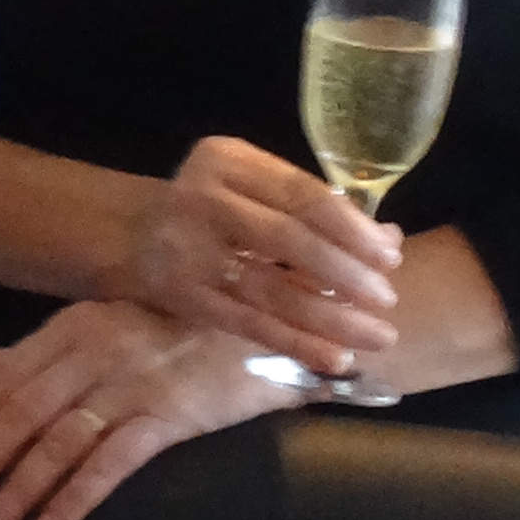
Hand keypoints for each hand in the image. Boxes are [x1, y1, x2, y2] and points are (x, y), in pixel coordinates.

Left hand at [0, 295, 305, 519]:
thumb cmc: (176, 327)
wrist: (265, 323)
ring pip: (58, 440)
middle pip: (21, 412)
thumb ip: (35, 349)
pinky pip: (113, 460)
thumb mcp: (100, 325)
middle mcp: (93, 351)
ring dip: (18, 486)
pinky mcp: (170, 415)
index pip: (2, 375)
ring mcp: (131, 383)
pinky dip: (78, 493)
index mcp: (70, 327)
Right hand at [113, 133, 398, 376]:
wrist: (129, 234)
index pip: (301, 193)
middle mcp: (202, 197)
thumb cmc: (211, 208)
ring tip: (378, 337)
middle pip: (288, 239)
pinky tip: (335, 359)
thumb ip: (315, 210)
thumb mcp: (253, 188)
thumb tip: (390, 239)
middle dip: (346, 273)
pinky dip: (296, 343)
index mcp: (226, 160)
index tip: (390, 258)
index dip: (352, 229)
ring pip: (272, 288)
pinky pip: (250, 323)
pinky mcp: (182, 294)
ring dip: (331, 318)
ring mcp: (187, 248)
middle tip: (388, 300)